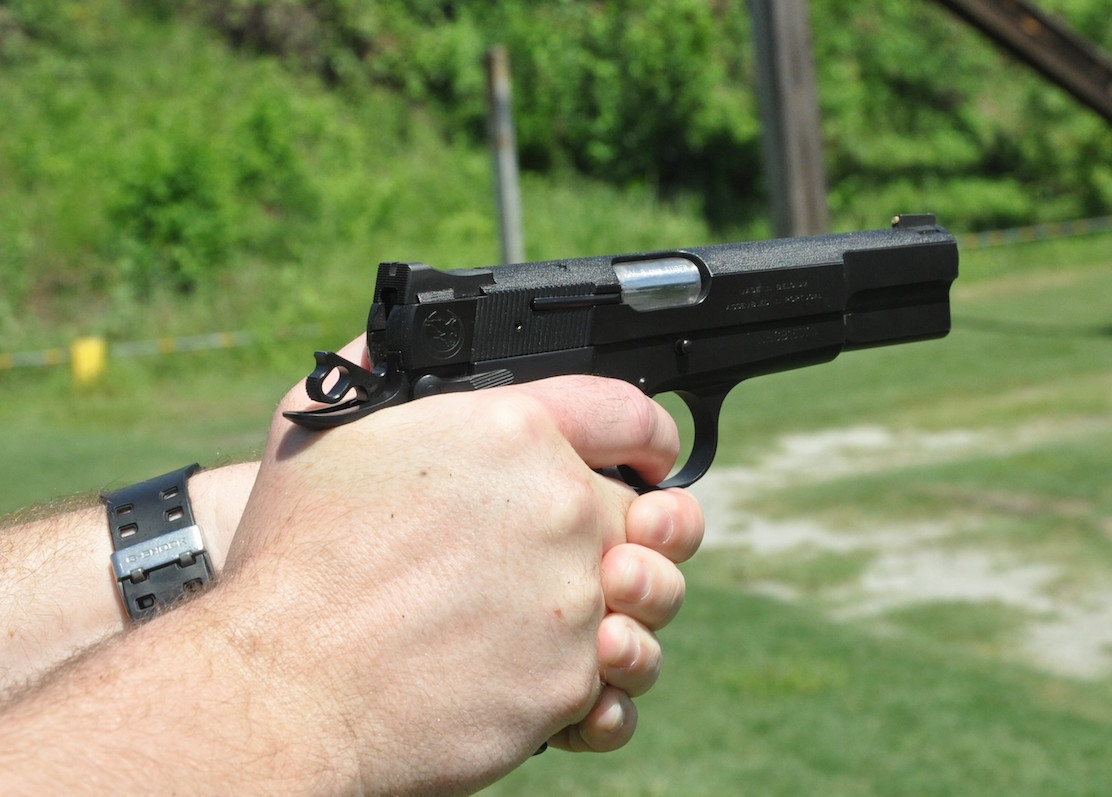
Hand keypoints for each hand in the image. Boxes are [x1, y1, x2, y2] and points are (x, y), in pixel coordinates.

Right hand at [225, 349, 701, 793]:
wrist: (282, 689)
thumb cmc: (292, 561)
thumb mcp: (322, 432)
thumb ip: (383, 376)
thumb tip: (401, 343)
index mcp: (512, 431)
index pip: (628, 414)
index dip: (648, 436)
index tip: (649, 457)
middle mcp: (560, 506)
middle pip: (638, 513)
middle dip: (620, 533)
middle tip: (584, 558)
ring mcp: (574, 596)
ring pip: (643, 599)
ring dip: (624, 608)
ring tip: (578, 622)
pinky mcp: (569, 679)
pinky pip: (614, 678)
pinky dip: (591, 682)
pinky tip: (554, 677)